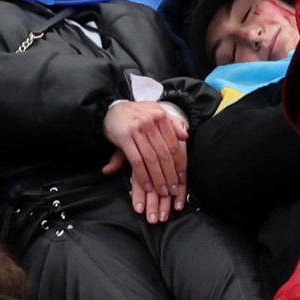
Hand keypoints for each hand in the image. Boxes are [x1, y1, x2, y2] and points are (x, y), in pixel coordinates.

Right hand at [104, 93, 190, 221]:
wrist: (114, 108)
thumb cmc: (138, 114)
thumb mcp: (156, 113)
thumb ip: (172, 124)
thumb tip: (185, 137)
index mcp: (160, 116)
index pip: (173, 145)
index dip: (179, 164)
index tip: (182, 178)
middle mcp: (150, 122)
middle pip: (164, 154)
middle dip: (170, 175)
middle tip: (173, 190)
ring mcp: (136, 129)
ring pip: (151, 159)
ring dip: (158, 178)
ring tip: (162, 192)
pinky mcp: (124, 137)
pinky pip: (136, 161)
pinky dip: (142, 176)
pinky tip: (147, 186)